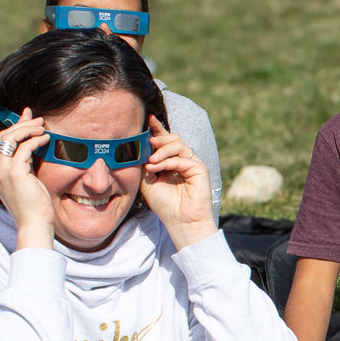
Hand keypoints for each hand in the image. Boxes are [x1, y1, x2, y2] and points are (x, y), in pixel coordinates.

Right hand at [0, 108, 56, 249]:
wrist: (34, 225)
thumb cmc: (34, 206)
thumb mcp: (28, 179)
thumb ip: (26, 162)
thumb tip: (34, 142)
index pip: (1, 141)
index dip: (15, 126)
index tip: (29, 118)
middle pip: (4, 136)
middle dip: (22, 124)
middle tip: (39, 119)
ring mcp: (3, 172)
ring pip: (11, 138)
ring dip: (28, 128)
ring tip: (43, 126)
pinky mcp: (15, 174)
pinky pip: (24, 148)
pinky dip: (35, 140)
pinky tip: (46, 139)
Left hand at [139, 115, 216, 248]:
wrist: (180, 222)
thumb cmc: (164, 205)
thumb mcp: (147, 181)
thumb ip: (145, 163)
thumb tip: (140, 147)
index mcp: (171, 162)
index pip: (164, 141)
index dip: (157, 128)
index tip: (147, 118)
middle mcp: (183, 160)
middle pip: (173, 138)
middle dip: (159, 137)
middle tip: (147, 141)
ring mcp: (192, 164)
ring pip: (178, 145)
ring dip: (161, 150)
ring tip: (150, 161)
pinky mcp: (199, 169)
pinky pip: (182, 158)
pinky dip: (167, 161)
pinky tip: (155, 167)